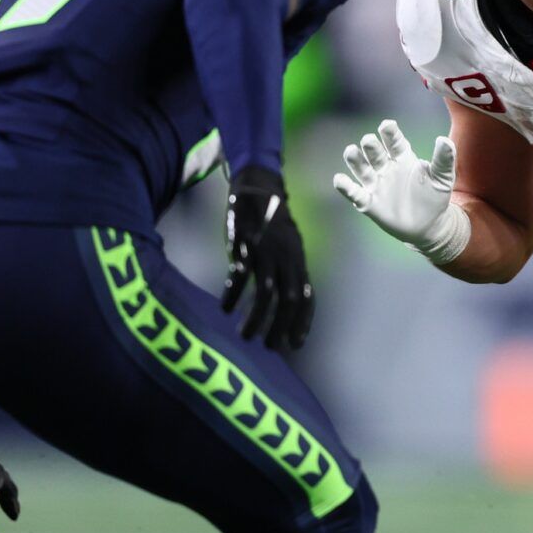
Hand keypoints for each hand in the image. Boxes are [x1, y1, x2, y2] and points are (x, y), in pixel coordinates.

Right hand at [222, 166, 313, 347]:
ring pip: (265, 292)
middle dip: (280, 326)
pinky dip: (232, 294)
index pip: (307, 297)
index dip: (303, 322)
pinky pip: (239, 274)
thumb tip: (290, 300)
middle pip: (287, 300)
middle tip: (269, 347)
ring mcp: (265, 250)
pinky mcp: (244, 243)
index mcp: (299, 260)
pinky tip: (224, 308)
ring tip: (245, 335)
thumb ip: (290, 271)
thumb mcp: (290, 246)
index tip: (296, 344)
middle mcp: (286, 258)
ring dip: (256, 317)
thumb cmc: (273, 222)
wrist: (258, 186)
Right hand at [333, 119, 467, 260]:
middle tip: (369, 141)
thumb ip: (444, 159)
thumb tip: (444, 140)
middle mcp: (386, 168)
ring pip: (361, 168)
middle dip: (371, 146)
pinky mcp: (369, 202)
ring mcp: (376, 185)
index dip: (389, 133)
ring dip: (355, 160)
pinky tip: (340, 179)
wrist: (429, 227)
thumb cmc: (435, 198)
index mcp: (403, 158)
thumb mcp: (443, 179)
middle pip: (375, 152)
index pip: (394, 141)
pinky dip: (346, 186)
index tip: (387, 125)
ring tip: (350, 151)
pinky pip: (354, 192)